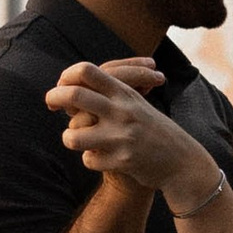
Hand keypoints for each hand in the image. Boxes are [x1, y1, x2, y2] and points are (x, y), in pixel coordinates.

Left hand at [48, 63, 224, 213]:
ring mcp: (122, 137)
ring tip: (76, 139)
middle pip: (74, 96)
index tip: (61, 86)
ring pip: (73, 134)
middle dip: (54, 98)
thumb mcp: (135, 104)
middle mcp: (123, 111)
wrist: (182, 161)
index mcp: (125, 94)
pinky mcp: (122, 161)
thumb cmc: (151, 129)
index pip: (87, 71)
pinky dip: (91, 159)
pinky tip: (101, 157)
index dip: (67, 76)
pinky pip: (88, 159)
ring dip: (70, 137)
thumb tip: (67, 86)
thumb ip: (106, 95)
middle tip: (50, 105)